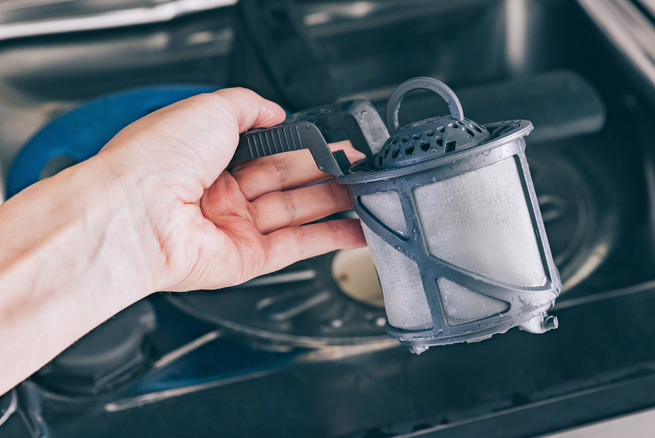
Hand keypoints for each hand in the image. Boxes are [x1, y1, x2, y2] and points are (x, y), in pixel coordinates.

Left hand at [99, 88, 366, 292]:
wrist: (136, 213)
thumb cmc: (157, 159)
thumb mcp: (208, 107)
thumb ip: (248, 106)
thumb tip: (276, 112)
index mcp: (208, 154)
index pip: (267, 147)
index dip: (303, 144)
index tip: (334, 140)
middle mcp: (221, 192)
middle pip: (287, 178)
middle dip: (326, 169)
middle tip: (359, 164)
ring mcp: (236, 226)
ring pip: (298, 210)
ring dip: (335, 200)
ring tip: (368, 189)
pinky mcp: (249, 258)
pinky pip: (299, 244)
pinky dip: (332, 237)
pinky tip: (357, 228)